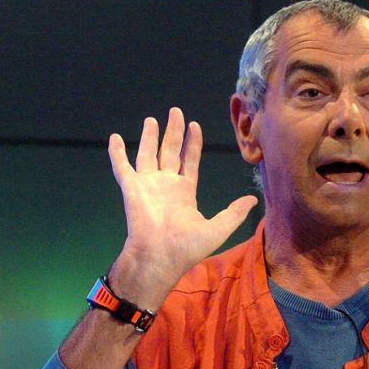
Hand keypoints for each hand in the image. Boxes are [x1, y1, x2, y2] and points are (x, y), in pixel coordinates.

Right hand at [108, 108, 257, 305]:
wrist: (159, 257)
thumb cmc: (187, 248)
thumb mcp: (218, 229)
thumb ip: (233, 212)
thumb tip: (253, 200)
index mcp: (184, 192)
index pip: (189, 161)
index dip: (193, 143)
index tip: (195, 126)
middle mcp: (166, 185)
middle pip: (170, 151)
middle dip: (174, 131)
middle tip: (176, 111)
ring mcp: (148, 185)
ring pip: (148, 153)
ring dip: (149, 136)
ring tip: (152, 119)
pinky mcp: (132, 188)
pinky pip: (122, 166)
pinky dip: (117, 153)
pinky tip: (115, 138)